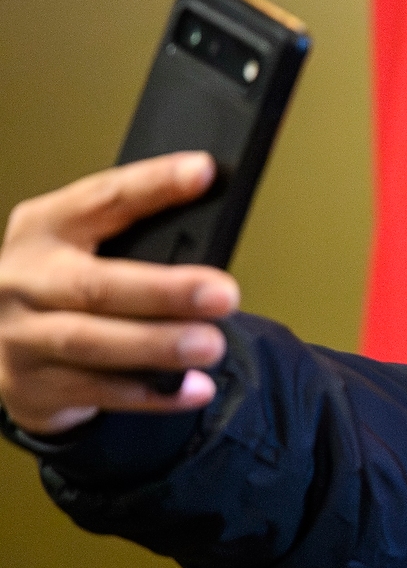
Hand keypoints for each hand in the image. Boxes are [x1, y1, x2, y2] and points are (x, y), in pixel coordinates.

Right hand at [0, 152, 236, 435]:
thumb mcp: (82, 249)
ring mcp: (23, 335)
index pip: (102, 198)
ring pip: (92, 342)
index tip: (203, 173)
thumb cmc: (63, 288)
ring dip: (157, 345)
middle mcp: (24, 280)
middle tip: (223, 294)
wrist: (6, 347)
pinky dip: (153, 394)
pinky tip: (195, 388)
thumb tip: (213, 232)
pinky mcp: (36, 386)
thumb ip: (134, 240)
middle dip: (163, 291)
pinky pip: (101, 392)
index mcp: (44, 228)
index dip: (153, 186)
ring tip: (210, 345)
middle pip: (96, 285)